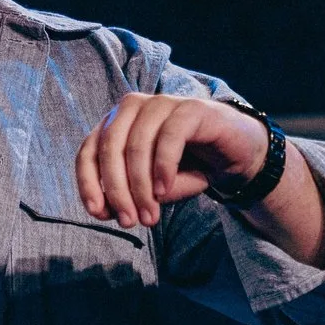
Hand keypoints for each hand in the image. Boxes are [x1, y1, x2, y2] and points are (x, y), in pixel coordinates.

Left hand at [74, 93, 269, 228]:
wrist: (237, 157)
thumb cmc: (189, 169)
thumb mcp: (153, 189)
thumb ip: (129, 195)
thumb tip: (104, 210)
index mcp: (116, 124)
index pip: (89, 151)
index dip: (88, 183)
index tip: (98, 213)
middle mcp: (133, 107)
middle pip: (110, 147)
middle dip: (116, 189)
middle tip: (129, 220)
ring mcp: (161, 103)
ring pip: (137, 144)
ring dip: (140, 186)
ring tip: (150, 215)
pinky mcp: (190, 108)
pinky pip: (168, 138)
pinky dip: (162, 167)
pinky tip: (164, 190)